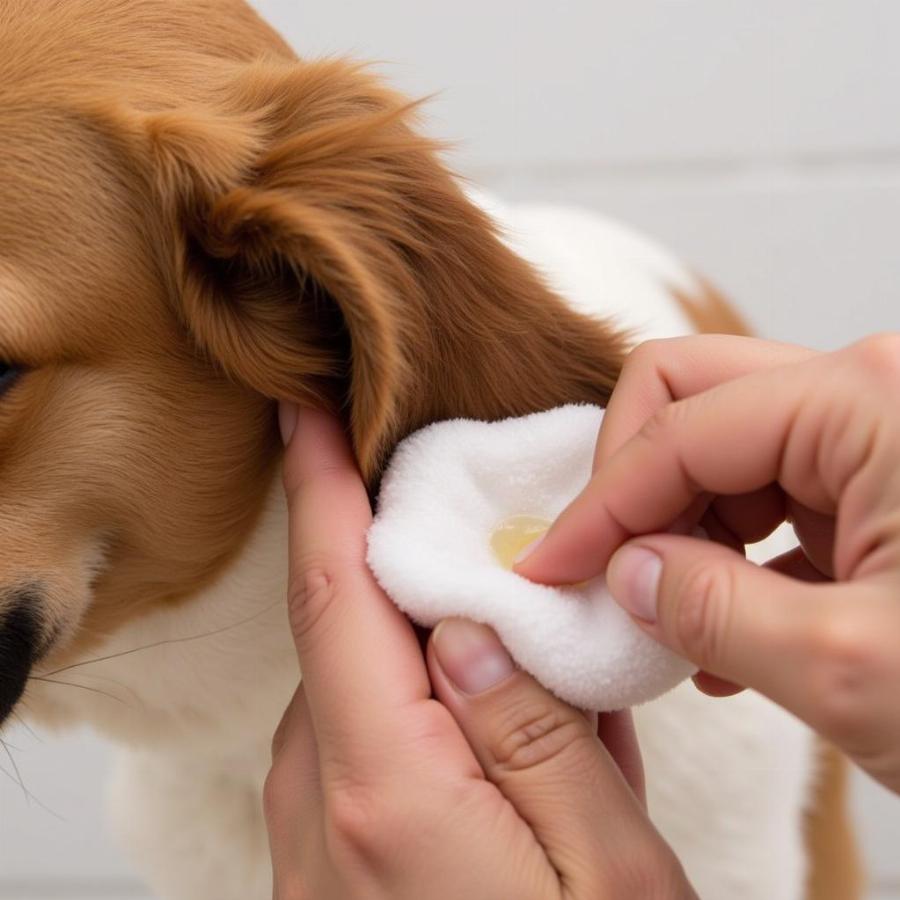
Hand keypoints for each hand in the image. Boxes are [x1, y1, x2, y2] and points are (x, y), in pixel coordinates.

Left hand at [264, 406, 694, 899]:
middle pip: (351, 639)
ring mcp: (308, 842)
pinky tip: (497, 755)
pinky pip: (357, 751)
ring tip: (528, 690)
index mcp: (388, 792)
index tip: (308, 414)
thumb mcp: (609, 876)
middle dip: (411, 577)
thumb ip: (538, 739)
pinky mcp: (320, 865)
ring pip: (358, 693)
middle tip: (493, 555)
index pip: (334, 601)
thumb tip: (470, 625)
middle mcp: (320, 809)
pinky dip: (417, 720)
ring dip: (427, 660)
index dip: (319, 492)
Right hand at [517, 334, 899, 793]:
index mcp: (868, 402)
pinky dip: (724, 551)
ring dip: (674, 525)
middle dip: (632, 482)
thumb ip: (709, 610)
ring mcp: (876, 436)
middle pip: (691, 396)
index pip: (677, 431)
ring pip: (722, 448)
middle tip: (605, 564)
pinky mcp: (880, 486)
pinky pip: (767, 495)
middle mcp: (869, 393)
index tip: (546, 570)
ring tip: (662, 613)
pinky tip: (716, 626)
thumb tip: (623, 573)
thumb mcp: (853, 670)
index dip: (597, 507)